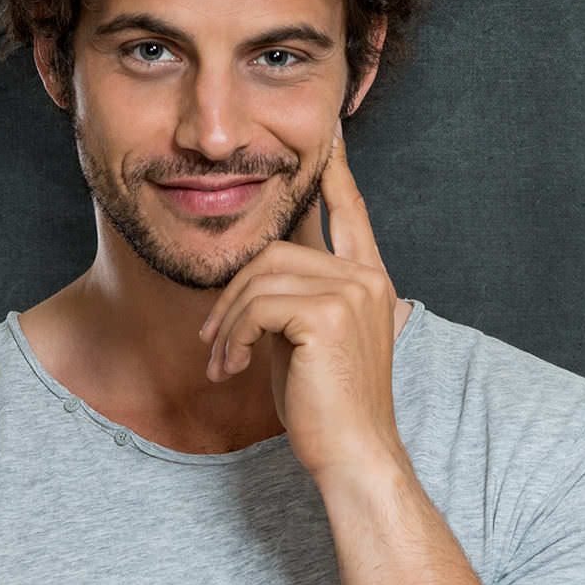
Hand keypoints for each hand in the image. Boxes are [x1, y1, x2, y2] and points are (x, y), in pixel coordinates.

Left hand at [198, 119, 403, 479]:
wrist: (353, 454)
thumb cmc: (327, 407)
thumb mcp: (307, 341)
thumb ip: (293, 298)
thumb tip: (252, 276)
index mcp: (369, 280)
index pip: (350, 211)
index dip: (335, 169)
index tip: (329, 129)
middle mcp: (367, 278)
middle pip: (274, 251)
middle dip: (231, 295)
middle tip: (215, 343)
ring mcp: (351, 292)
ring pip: (259, 278)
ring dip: (226, 324)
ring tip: (222, 363)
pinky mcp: (328, 314)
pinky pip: (257, 306)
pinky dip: (233, 338)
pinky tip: (233, 369)